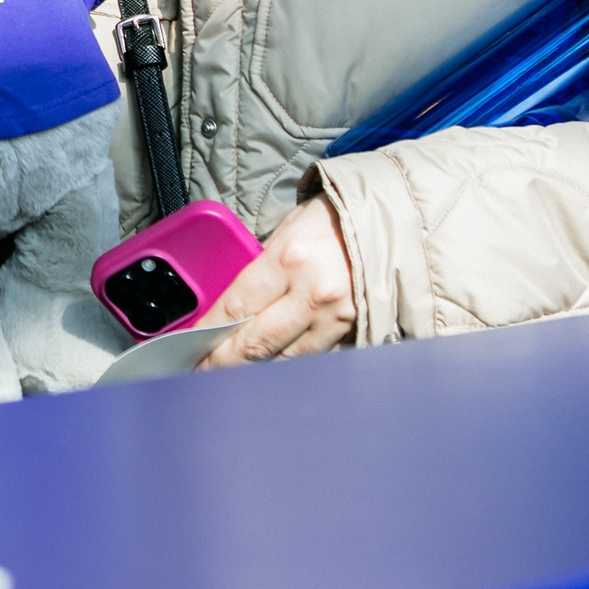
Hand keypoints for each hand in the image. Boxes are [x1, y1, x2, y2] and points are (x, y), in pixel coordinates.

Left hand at [194, 196, 354, 368]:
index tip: (189, 343)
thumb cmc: (338, 216)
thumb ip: (264, 265)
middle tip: (199, 369)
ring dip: (254, 369)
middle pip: (257, 343)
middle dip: (223, 361)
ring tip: (229, 372)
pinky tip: (269, 367)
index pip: (237, 307)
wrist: (398, 219)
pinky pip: (314, 357)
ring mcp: (339, 318)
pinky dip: (288, 363)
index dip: (209, 331)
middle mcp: (315, 294)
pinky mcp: (356, 332)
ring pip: (285, 359)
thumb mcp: (290, 227)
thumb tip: (234, 302)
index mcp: (291, 259)